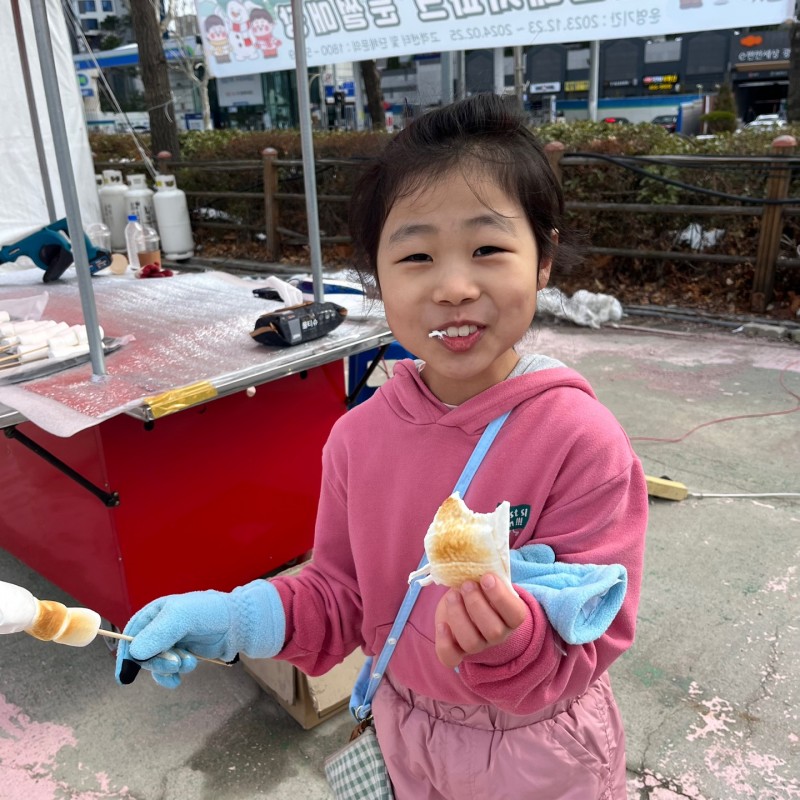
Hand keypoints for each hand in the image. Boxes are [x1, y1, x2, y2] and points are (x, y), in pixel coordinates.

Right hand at [115, 580, 284, 687]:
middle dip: (157, 662)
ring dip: (169, 668)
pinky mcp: (181, 655)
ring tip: (189, 662)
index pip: (130, 634)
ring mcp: (170, 643)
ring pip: (155, 664)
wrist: (237, 623)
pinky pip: (166, 672)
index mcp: (155, 612)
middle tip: (176, 663)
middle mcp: (159, 628)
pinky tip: (178, 681)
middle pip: (142, 653)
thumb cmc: (210, 612)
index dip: (126, 653)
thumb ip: (158, 634)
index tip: (125, 674)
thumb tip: (135, 654)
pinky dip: (170, 678)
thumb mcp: (182, 617)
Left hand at [434, 573, 526, 668]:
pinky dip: (445, 642)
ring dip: (459, 616)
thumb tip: (476, 553)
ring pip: (471, 642)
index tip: (487, 577)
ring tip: (452, 595)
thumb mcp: (485, 579)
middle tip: (466, 584)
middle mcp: (498, 635)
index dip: (501, 597)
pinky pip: (451, 657)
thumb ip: (486, 573)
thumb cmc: (478, 587)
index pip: (516, 615)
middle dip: (477, 604)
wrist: (463, 602)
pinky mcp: (456, 651)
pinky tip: (442, 624)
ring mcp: (478, 645)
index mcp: (511, 616)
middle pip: (494, 631)